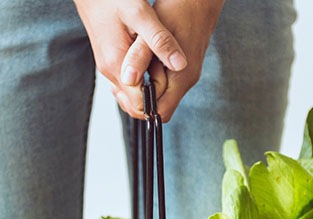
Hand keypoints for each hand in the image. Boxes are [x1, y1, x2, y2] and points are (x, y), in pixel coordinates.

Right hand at [73, 0, 187, 118]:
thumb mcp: (141, 14)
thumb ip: (160, 40)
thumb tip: (180, 65)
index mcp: (117, 66)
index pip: (139, 105)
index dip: (158, 99)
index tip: (171, 81)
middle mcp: (109, 72)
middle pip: (134, 104)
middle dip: (155, 98)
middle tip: (169, 76)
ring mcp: (108, 68)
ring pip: (130, 94)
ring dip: (149, 89)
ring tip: (162, 68)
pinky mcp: (110, 61)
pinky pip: (127, 82)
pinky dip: (141, 79)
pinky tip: (152, 62)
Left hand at [120, 0, 223, 121]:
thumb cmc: (178, 10)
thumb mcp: (152, 32)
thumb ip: (140, 58)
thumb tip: (128, 81)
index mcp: (181, 78)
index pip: (160, 113)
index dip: (141, 107)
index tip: (127, 89)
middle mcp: (186, 81)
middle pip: (159, 108)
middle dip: (140, 98)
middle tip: (126, 78)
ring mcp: (186, 76)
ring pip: (161, 96)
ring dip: (144, 87)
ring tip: (132, 68)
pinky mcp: (182, 69)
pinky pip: (164, 83)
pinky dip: (150, 77)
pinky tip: (140, 62)